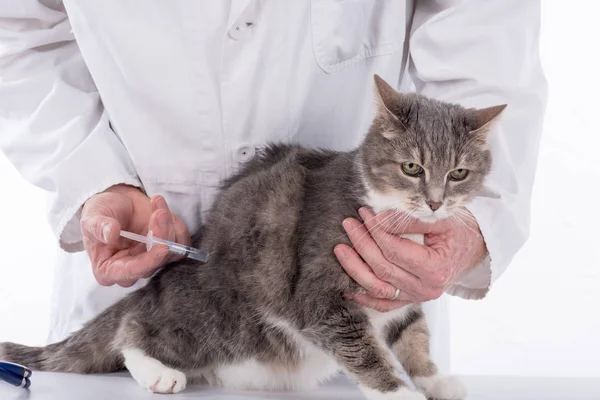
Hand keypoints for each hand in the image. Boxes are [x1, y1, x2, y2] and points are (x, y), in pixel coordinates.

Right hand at [80, 184, 190, 286]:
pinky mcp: (167, 249)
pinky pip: (181, 242)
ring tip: (156, 203)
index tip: (163, 246)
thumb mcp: (92, 217)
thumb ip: (99, 227)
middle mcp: (133, 269)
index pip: (132, 272)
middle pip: (157, 262)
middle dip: (161, 235)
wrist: (117, 202)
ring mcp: (152, 260)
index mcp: (109, 270)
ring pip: (173, 252)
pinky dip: (175, 223)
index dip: (149, 261)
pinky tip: (160, 208)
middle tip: (158, 212)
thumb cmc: (101, 214)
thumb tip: (111, 234)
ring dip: (168, 225)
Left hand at [335, 207, 486, 311]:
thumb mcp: (441, 220)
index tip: (364, 214)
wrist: (475, 249)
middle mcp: (425, 289)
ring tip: (340, 249)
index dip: (376, 231)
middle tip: (349, 224)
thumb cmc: (460, 232)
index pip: (395, 250)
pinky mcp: (410, 300)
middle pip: (383, 268)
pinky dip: (364, 298)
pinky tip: (346, 288)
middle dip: (361, 245)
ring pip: (378, 288)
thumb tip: (379, 219)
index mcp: (435, 269)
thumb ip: (410, 220)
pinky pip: (383, 303)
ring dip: (355, 269)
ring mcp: (416, 297)